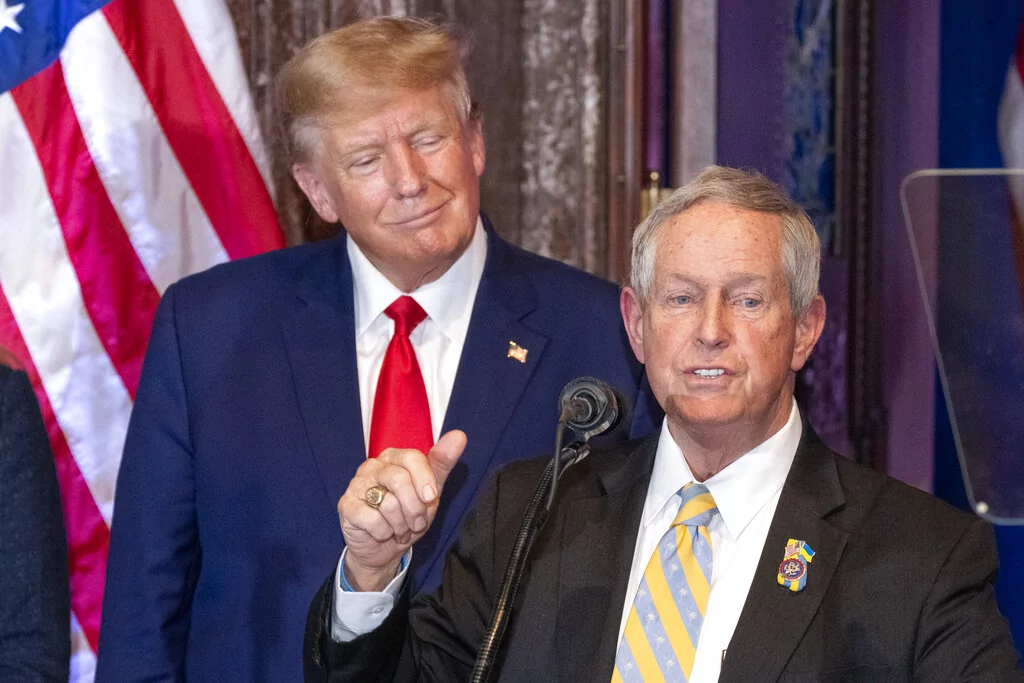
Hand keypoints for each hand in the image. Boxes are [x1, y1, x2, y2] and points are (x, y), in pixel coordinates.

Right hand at [339, 430, 466, 591]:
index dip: (424, 480)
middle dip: (415, 509)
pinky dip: (384, 533)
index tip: (431, 498)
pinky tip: (383, 533)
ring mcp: (356, 485)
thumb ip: (442, 464)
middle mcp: (372, 466)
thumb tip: (459, 435)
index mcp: (393, 457)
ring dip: (401, 525)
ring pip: (387, 503)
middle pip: (399, 480)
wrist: (384, 549)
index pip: (412, 457)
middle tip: (416, 523)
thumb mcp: (430, 492)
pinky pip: (372, 520)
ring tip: (401, 530)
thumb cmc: (408, 516)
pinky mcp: (346, 506)